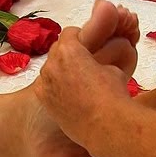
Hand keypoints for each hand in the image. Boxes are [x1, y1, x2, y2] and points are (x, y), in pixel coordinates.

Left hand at [34, 27, 132, 148]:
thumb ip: (99, 57)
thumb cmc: (112, 94)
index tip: (88, 47)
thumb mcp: (113, 68)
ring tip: (77, 81)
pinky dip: (54, 85)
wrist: (104, 123)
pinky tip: (69, 94)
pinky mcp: (42, 99)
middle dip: (69, 54)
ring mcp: (44, 82)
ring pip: (50, 68)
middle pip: (57, 50)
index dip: (81, 39)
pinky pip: (46, 85)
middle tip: (83, 64)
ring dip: (61, 70)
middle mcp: (52, 64)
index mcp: (69, 50)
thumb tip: (97, 60)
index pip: (70, 33)